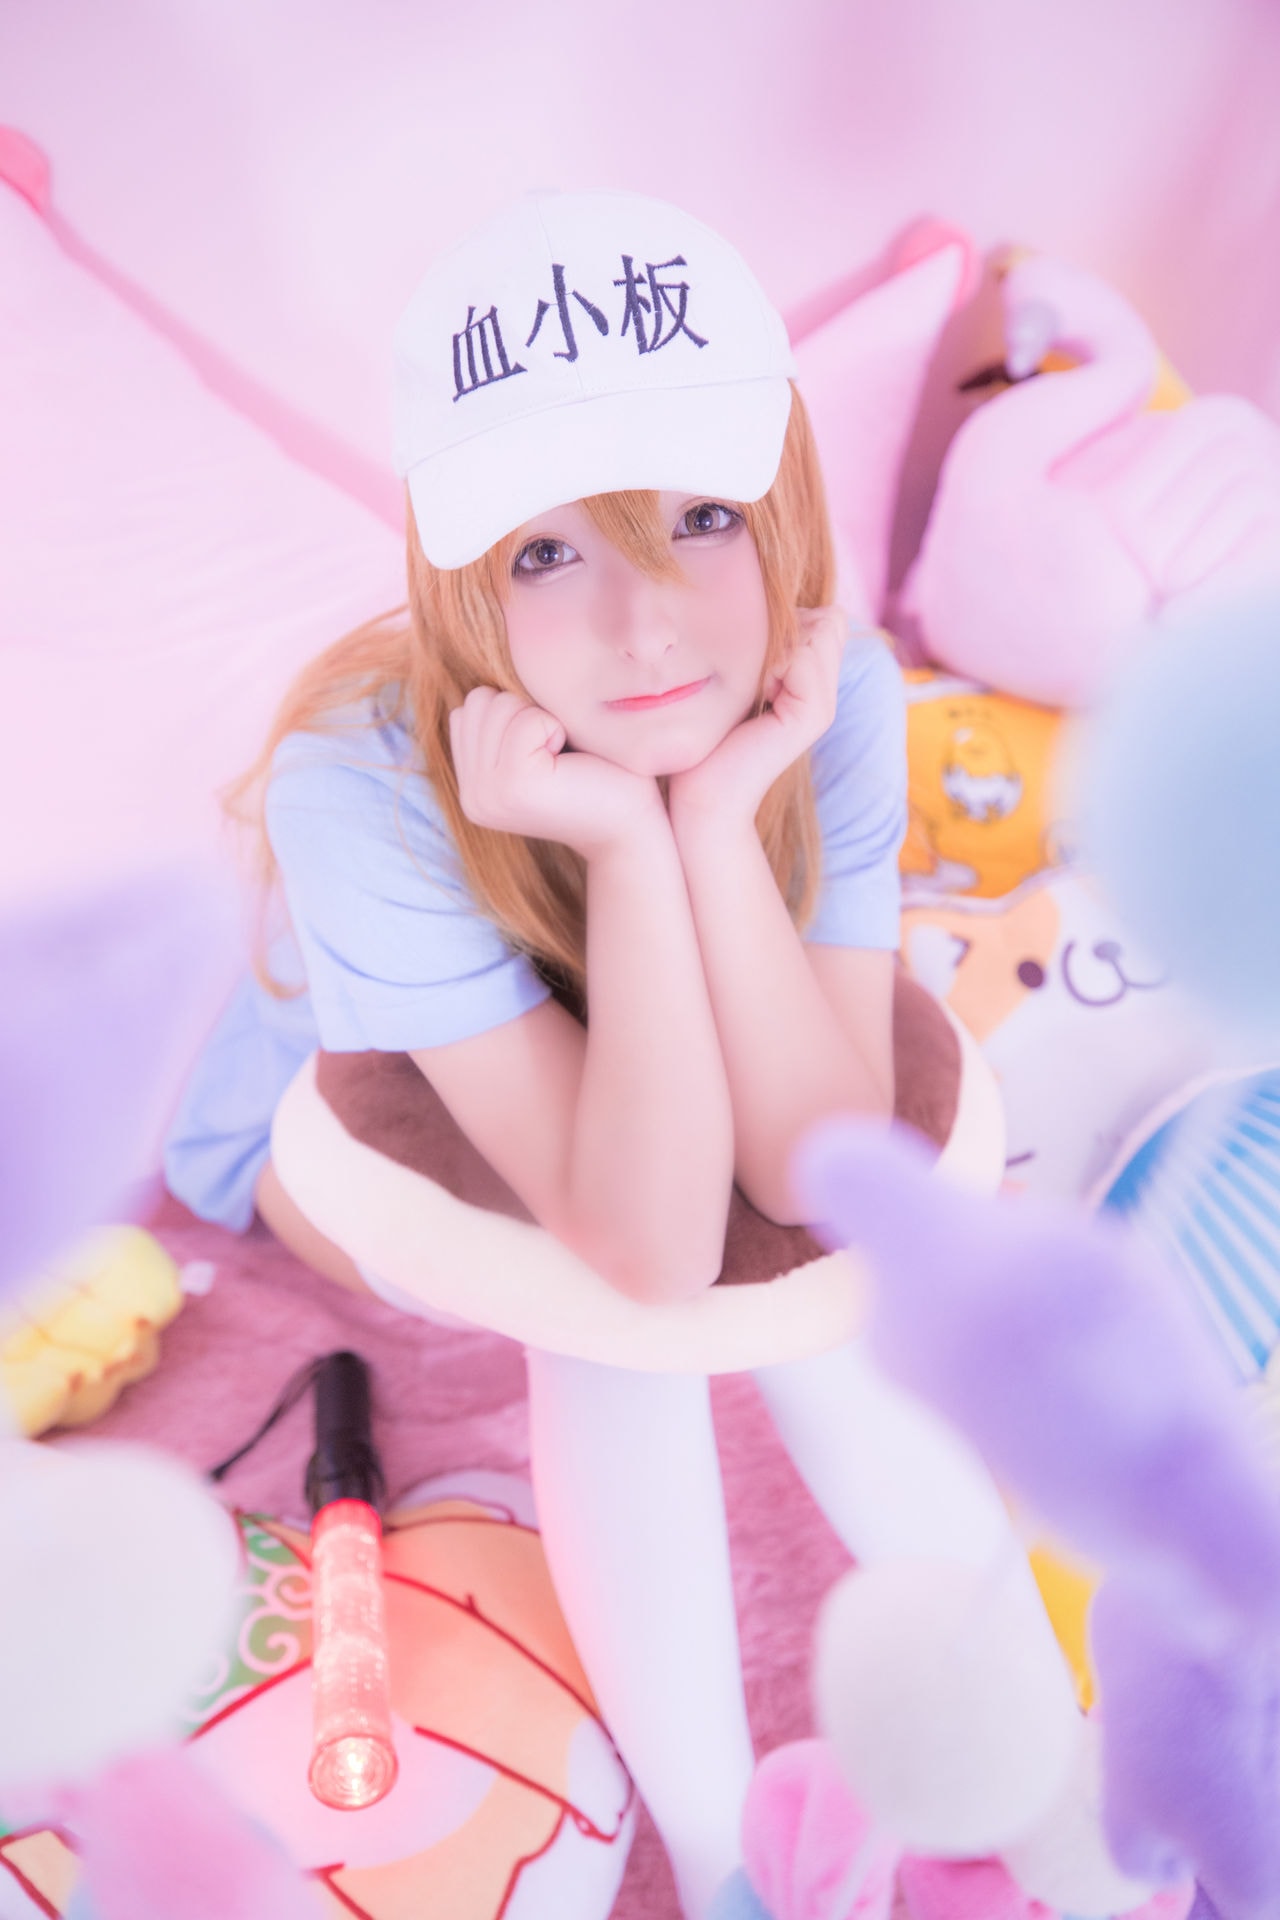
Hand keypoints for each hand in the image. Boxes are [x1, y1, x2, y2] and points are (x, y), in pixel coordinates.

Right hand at [449, 688, 663, 857]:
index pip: (472, 704)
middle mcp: (471, 795)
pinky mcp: (512, 787)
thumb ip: (505, 715)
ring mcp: (485, 795)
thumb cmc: (599, 772)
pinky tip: (570, 763)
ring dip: (543, 720)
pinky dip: (555, 729)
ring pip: (499, 705)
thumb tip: (482, 648)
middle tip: (561, 755)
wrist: (634, 823)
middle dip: (528, 712)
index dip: (520, 711)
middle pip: (480, 700)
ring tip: (565, 759)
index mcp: (472, 783)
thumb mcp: (542, 738)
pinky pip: (525, 720)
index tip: (550, 751)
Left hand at [668, 606, 846, 831]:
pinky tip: (752, 690)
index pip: (823, 616)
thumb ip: (756, 647)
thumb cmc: (702, 738)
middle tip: (748, 671)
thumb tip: (765, 604)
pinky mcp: (812, 715)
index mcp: (809, 681)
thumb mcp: (730, 680)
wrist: (699, 796)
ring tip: (749, 682)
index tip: (745, 656)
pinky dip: (772, 659)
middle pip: (825, 618)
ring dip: (775, 641)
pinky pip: (802, 654)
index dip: (786, 620)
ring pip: (818, 629)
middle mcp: (824, 692)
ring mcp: (823, 704)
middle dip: (784, 627)